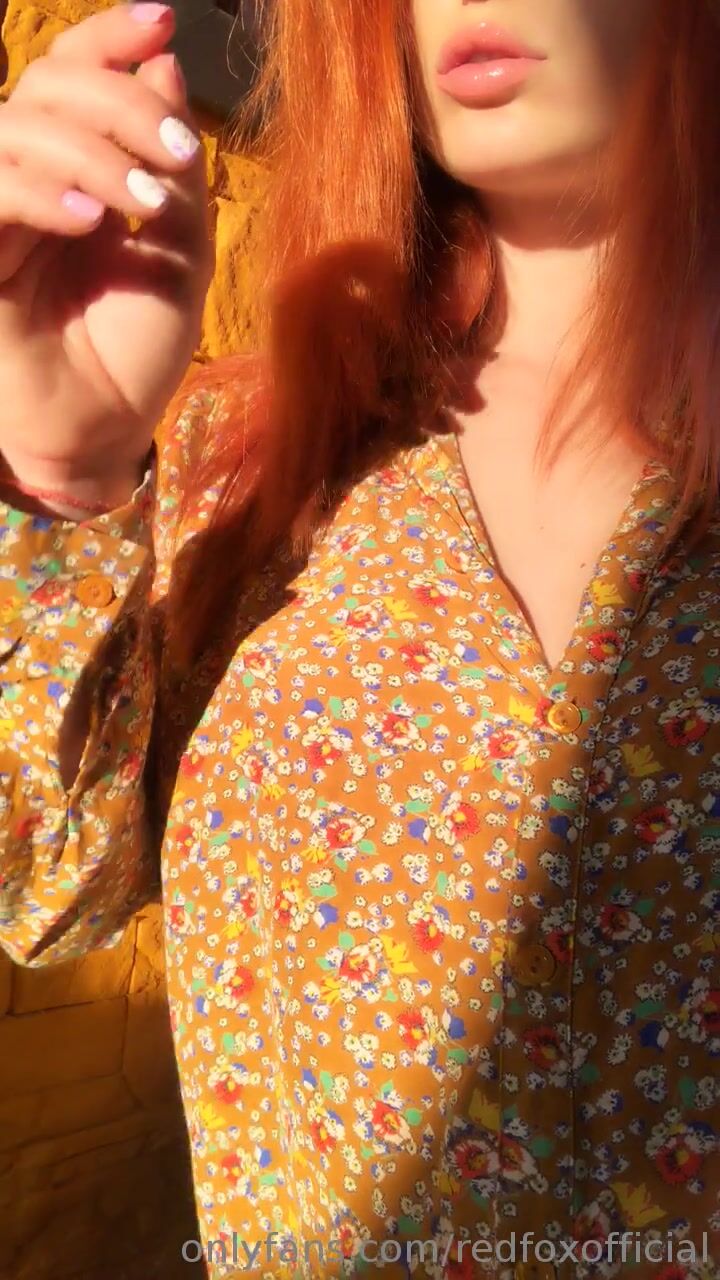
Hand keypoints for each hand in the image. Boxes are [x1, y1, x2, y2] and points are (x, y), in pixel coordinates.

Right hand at [0, 2, 212, 506]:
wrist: (111, 430)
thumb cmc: (141, 346)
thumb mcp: (180, 248)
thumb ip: (170, 165)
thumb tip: (163, 62)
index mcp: (78, 168)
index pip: (72, 74)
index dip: (108, 38)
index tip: (162, 20)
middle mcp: (31, 181)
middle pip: (46, 85)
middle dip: (117, 101)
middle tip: (176, 153)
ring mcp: (0, 218)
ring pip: (14, 128)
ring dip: (89, 149)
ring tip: (144, 204)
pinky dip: (41, 191)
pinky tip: (94, 218)